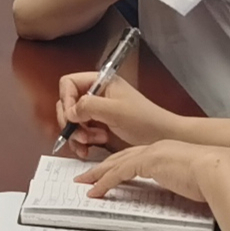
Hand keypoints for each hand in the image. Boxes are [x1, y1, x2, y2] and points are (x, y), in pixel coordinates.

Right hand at [54, 70, 181, 152]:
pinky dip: (81, 142)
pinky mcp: (98, 125)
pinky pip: (80, 132)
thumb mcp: (115, 110)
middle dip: (72, 122)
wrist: (162, 136)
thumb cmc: (145, 120)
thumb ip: (88, 106)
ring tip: (93, 141)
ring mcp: (97, 110)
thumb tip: (69, 111)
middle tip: (82, 134)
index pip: (69, 84)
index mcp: (100, 82)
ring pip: (72, 120)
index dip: (66, 100)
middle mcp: (96, 94)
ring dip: (78, 134)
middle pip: (67, 104)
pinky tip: (90, 148)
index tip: (72, 116)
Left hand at [78, 139, 229, 209]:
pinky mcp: (148, 162)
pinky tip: (96, 191)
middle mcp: (157, 149)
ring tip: (84, 183)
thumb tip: (185, 193)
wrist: (222, 169)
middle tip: (86, 176)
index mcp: (168, 151)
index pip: (137, 157)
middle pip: (121, 157)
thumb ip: (183, 183)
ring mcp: (152, 154)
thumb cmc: (216, 177)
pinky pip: (119, 173)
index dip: (121, 165)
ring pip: (116, 163)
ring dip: (98, 174)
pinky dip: (105, 182)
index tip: (110, 173)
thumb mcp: (195, 180)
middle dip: (103, 167)